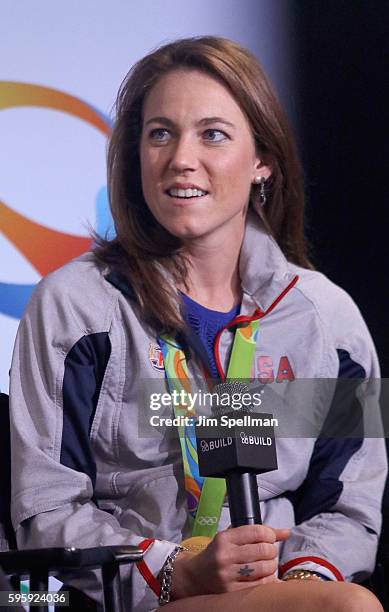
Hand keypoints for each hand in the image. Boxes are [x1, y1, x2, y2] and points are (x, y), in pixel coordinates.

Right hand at [171, 524, 289, 598]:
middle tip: (269, 552)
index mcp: (224, 538)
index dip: (270, 534)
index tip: (270, 538)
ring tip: (267, 564)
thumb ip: (256, 533)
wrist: (195, 577)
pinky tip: (263, 576)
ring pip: (265, 568)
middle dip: (272, 550)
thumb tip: (286, 532)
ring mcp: (228, 575)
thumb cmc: (217, 554)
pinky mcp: (231, 592)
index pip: (257, 531)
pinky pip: (260, 586)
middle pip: (264, 550)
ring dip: (271, 566)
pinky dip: (267, 580)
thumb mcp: (231, 538)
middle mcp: (225, 556)